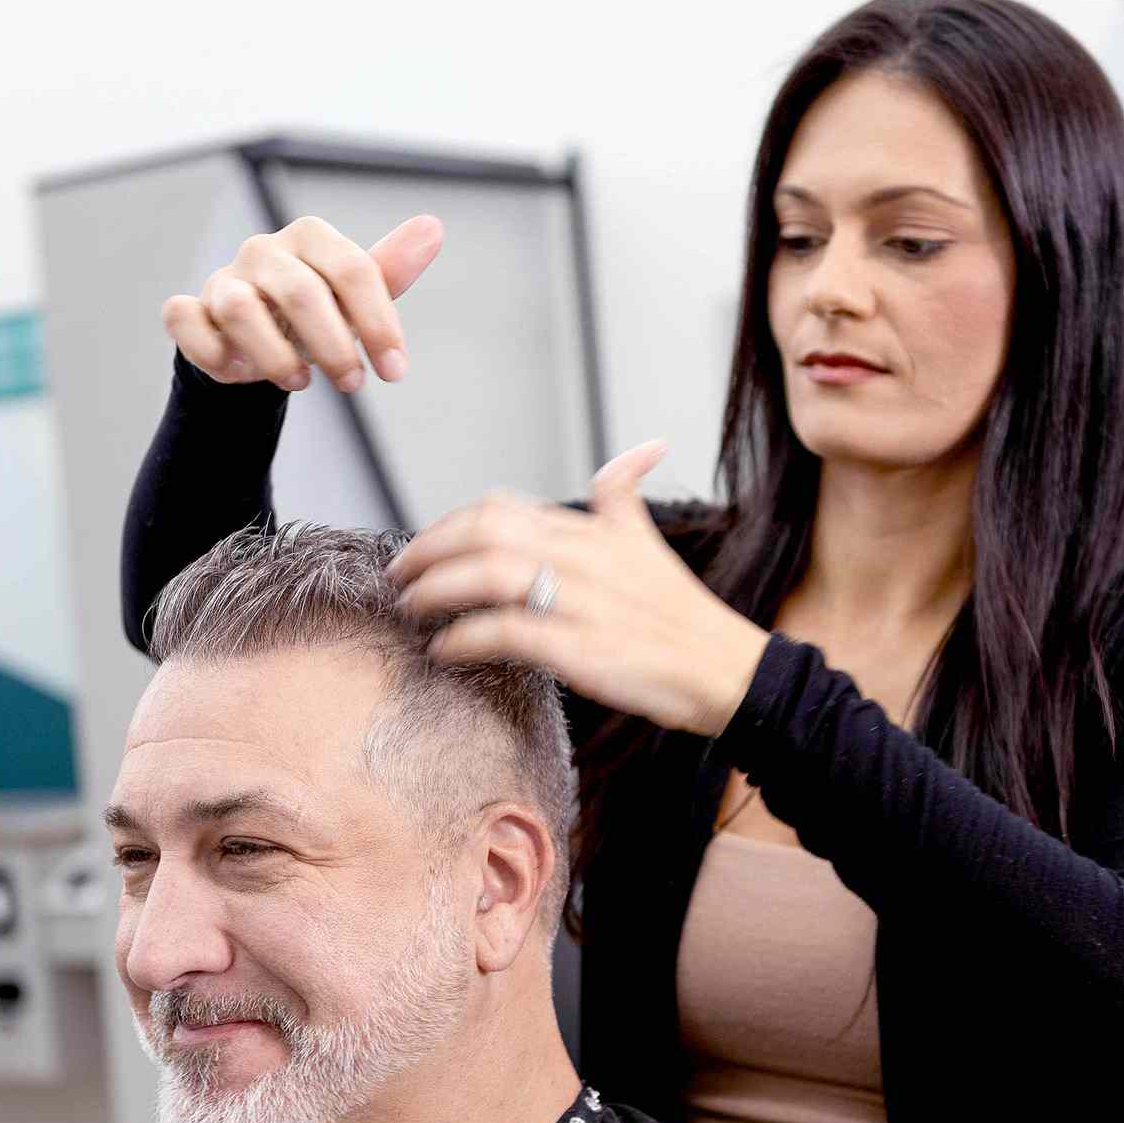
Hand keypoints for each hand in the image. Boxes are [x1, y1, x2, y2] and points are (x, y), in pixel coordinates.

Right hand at [161, 214, 443, 393]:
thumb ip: (389, 268)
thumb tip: (432, 228)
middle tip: (352, 384)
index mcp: (310, 239)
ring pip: (240, 309)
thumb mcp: (355, 295)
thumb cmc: (314, 311)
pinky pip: (187, 322)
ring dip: (275, 356)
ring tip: (300, 382)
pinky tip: (238, 372)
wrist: (259, 336)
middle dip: (333, 347)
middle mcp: (263, 251)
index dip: (378, 324)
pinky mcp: (190, 310)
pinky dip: (213, 353)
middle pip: (300, 292)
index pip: (352, 270)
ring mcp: (222, 279)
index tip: (395, 371)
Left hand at [391, 443, 771, 736]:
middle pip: (484, 533)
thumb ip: (625, 496)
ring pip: (488, 575)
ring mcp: (582, 601)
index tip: (425, 547)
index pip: (502, 508)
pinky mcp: (581, 648)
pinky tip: (446, 649)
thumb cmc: (682, 618)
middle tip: (399, 576)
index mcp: (592, 530)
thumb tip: (640, 451)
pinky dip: (466, 638)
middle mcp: (583, 557)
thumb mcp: (651, 541)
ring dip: (437, 590)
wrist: (724, 671)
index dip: (450, 524)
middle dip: (429, 551)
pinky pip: (505, 633)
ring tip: (411, 609)